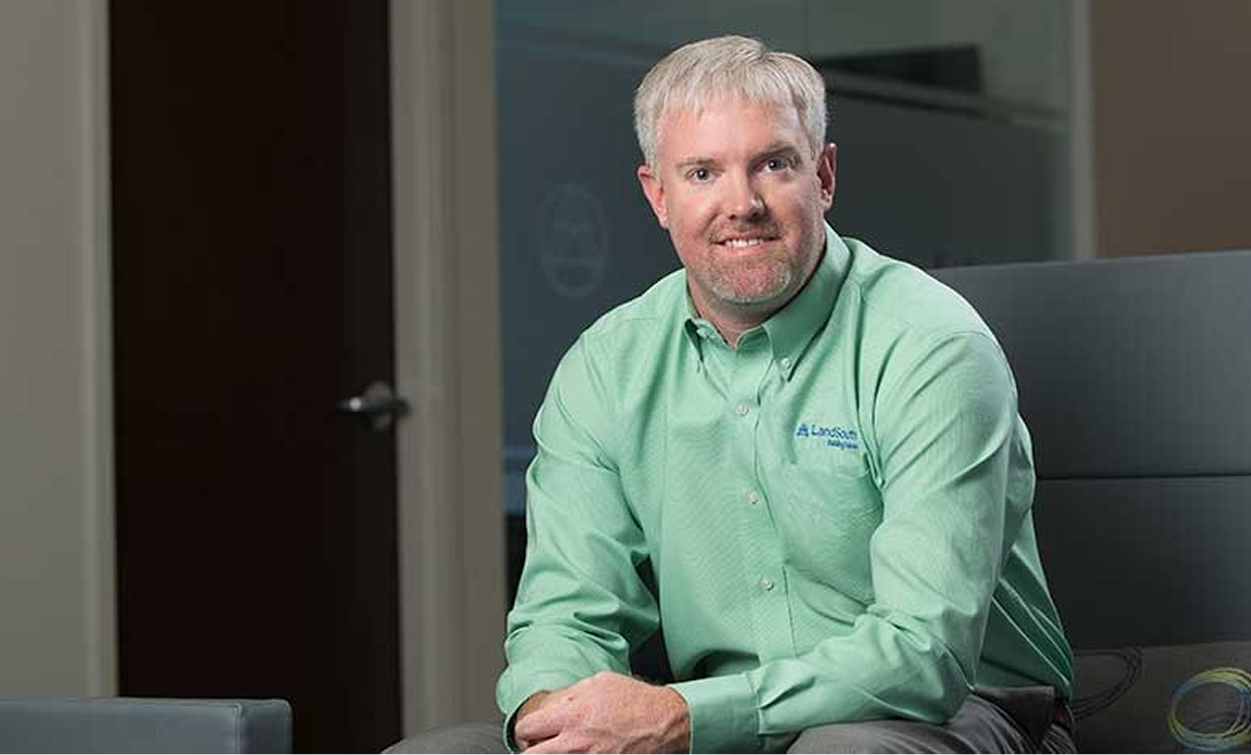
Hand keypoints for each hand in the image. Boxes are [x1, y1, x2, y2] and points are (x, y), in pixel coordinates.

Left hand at [514, 671, 689, 753]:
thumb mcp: (598, 683)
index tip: (532, 732)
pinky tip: (585, 751)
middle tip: (540, 747)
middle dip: (533, 751)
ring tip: (564, 748)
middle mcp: (576, 743)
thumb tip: (550, 705)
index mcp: (571, 716)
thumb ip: (569, 696)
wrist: (665, 723)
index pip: (526, 729)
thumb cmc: (634, 701)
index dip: (527, 731)